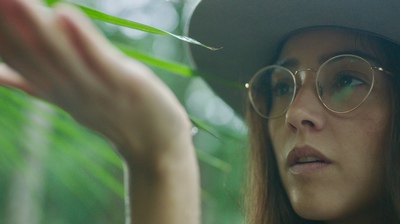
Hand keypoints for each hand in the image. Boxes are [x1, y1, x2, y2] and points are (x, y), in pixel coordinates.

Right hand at [0, 0, 192, 164]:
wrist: (156, 147)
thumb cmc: (112, 116)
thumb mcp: (67, 99)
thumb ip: (32, 84)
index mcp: (53, 88)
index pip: (15, 56)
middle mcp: (67, 89)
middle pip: (30, 52)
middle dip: (6, 23)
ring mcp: (95, 88)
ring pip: (60, 55)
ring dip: (34, 25)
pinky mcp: (124, 84)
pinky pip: (99, 61)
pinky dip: (81, 38)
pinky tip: (64, 13)